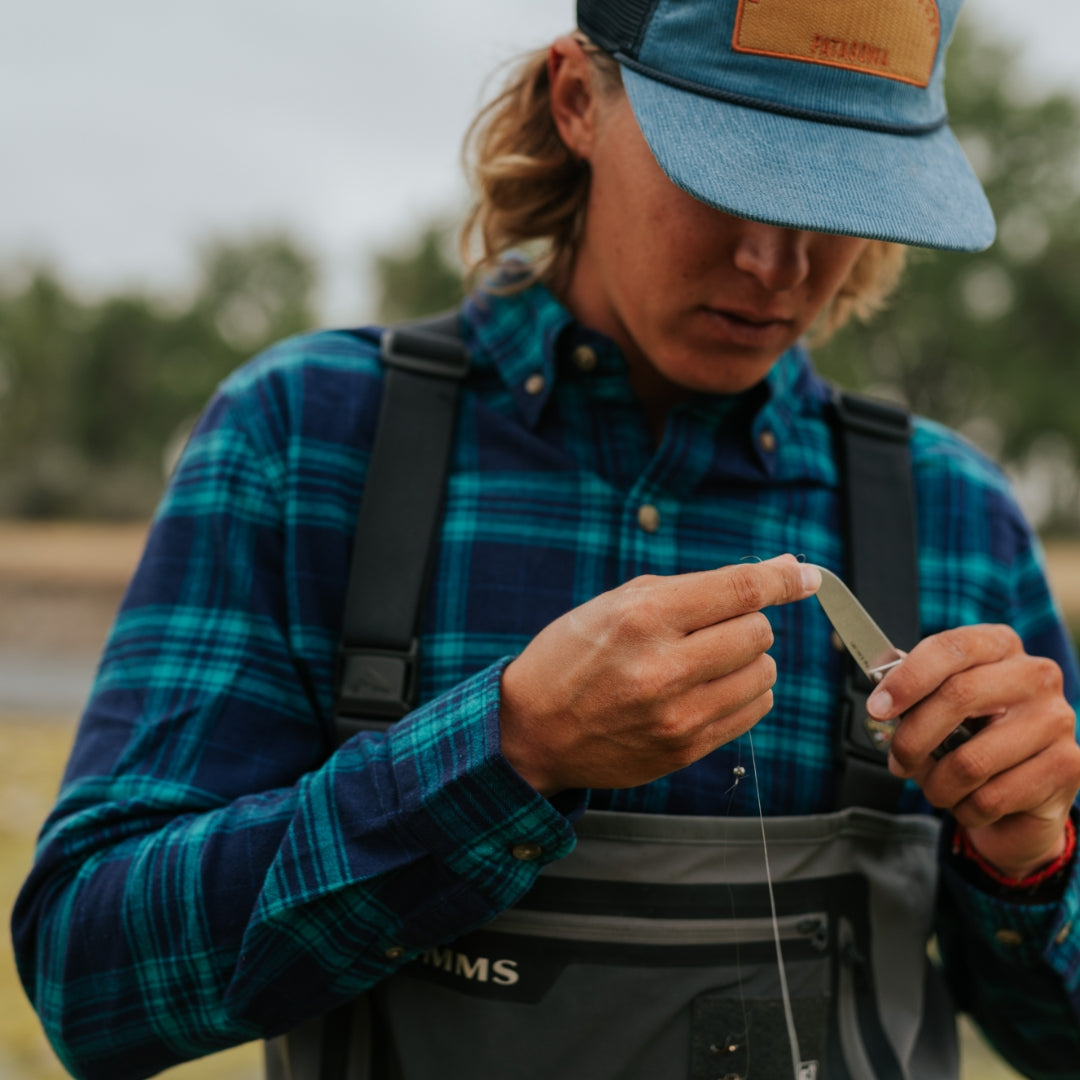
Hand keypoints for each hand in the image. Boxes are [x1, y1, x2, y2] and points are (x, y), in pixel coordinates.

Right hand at [499, 554, 820, 795]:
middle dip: (744, 622)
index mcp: (643, 617)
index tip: (806, 577)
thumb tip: (784, 571)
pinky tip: (705, 689)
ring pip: (764, 674)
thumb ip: (703, 586)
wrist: (533, 729)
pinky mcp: (686, 749)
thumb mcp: (622, 602)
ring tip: (702, 662)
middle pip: (758, 632)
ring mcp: (677, 715)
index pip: (740, 590)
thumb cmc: (575, 655)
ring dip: (745, 661)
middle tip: (708, 628)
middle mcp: (663, 667)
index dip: (783, 580)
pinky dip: (741, 693)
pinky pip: (753, 712)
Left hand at [868, 625, 1079, 878]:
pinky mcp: (1068, 766)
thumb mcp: (937, 709)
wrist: (1019, 803)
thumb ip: (910, 692)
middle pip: (957, 696)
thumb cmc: (971, 743)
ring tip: (939, 788)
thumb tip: (882, 691)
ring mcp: (1057, 720)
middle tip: (898, 761)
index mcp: (1000, 646)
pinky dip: (967, 809)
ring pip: (970, 760)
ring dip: (938, 785)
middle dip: (913, 738)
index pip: (951, 648)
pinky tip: (973, 803)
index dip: (908, 679)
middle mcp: (1035, 675)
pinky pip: (991, 797)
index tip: (878, 708)